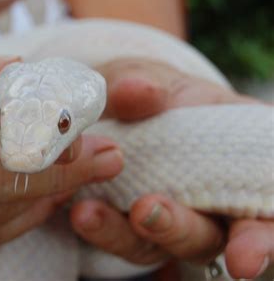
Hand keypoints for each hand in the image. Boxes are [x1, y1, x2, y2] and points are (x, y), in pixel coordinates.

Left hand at [70, 58, 271, 278]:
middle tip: (146, 211)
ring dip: (125, 232)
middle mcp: (211, 198)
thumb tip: (138, 91)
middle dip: (179, 228)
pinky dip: (101, 227)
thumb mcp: (151, 79)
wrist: (117, 104)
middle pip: (208, 233)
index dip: (262, 235)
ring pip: (157, 242)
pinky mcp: (131, 225)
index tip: (245, 255)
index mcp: (241, 158)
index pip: (265, 205)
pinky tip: (79, 212)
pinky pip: (121, 235)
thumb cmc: (152, 90)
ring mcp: (170, 215)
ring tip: (88, 213)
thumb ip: (145, 85)